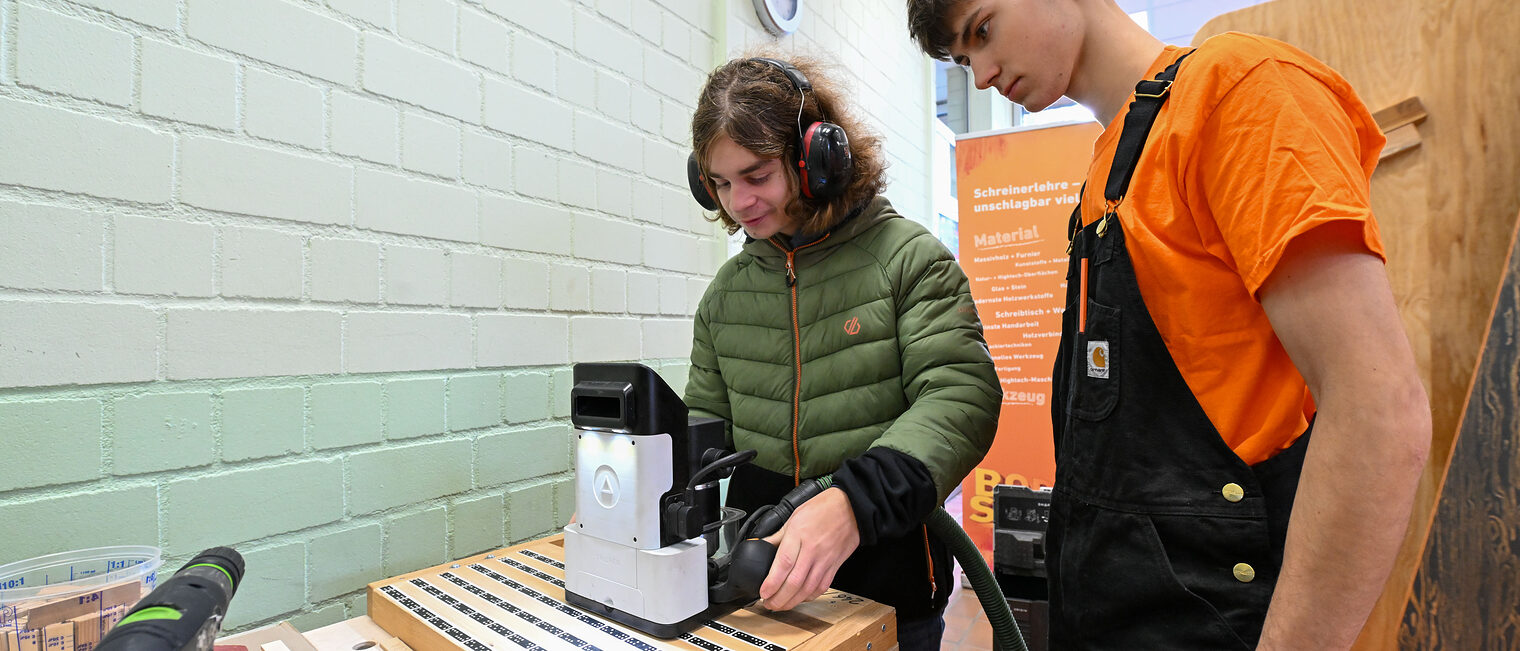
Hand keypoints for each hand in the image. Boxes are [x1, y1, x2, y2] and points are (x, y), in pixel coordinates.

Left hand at [758, 487, 860, 609]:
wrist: (851, 508)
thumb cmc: (823, 508)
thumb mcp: (795, 516)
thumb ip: (778, 535)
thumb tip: (763, 545)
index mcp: (799, 534)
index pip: (783, 564)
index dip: (772, 582)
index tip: (763, 592)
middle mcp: (812, 549)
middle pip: (794, 582)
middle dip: (779, 598)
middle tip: (769, 604)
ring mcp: (825, 559)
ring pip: (808, 588)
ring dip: (792, 601)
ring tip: (781, 605)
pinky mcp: (834, 566)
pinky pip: (821, 587)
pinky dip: (809, 596)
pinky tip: (800, 598)